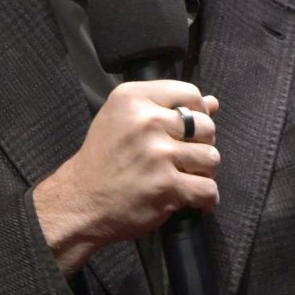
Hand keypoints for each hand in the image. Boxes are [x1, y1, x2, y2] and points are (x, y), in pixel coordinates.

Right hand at [33, 80, 219, 272]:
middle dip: (201, 144)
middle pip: (206, 126)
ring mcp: (157, 154)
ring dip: (203, 173)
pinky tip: (190, 199)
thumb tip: (214, 102)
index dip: (196, 112)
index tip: (185, 129)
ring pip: (211, 157)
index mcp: (133, 98)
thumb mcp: (123, 120)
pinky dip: (205, 198)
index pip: (190, 92)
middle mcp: (145, 121)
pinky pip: (208, 189)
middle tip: (182, 158)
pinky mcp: (166, 185)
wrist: (80, 201)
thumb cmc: (102, 161)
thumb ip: (166, 108)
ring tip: (184, 178)